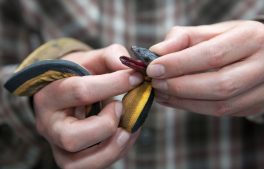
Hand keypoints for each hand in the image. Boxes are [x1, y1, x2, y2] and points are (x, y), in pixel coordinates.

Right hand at [34, 44, 142, 167]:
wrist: (71, 91)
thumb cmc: (83, 74)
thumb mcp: (94, 59)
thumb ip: (112, 57)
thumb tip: (134, 70)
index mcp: (49, 95)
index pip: (79, 92)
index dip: (113, 84)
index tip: (136, 77)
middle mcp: (48, 125)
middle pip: (73, 138)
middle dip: (107, 123)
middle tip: (120, 106)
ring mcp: (59, 147)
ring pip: (84, 161)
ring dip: (115, 144)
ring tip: (127, 125)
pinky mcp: (72, 160)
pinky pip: (94, 166)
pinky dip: (117, 152)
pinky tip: (126, 134)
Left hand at [148, 21, 263, 115]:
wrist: (260, 54)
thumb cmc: (230, 40)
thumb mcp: (209, 31)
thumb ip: (183, 39)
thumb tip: (155, 52)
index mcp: (254, 38)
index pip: (213, 55)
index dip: (180, 64)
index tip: (153, 68)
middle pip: (219, 84)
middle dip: (181, 86)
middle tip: (156, 84)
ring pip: (220, 105)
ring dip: (184, 101)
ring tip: (161, 93)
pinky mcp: (258, 106)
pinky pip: (222, 113)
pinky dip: (194, 108)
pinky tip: (176, 100)